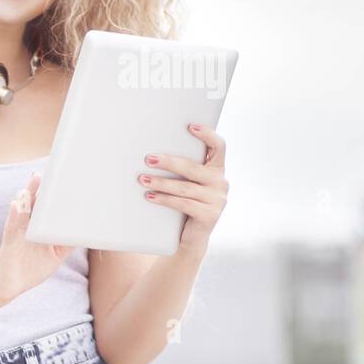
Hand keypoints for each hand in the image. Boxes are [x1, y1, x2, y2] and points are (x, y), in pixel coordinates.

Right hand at [0, 171, 74, 303]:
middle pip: (34, 202)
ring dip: (27, 194)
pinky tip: (16, 205)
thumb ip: (68, 242)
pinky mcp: (9, 241)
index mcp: (38, 227)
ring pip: (22, 209)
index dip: (53, 192)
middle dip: (40, 187)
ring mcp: (17, 231)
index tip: (63, 177)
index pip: (46, 206)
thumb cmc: (33, 269)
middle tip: (47, 170)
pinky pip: (11, 226)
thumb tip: (86, 231)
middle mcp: (27, 225)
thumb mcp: (56, 255)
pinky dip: (14, 215)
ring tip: (33, 180)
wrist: (10, 286)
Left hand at [138, 123, 228, 256]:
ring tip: (142, 179)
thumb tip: (151, 154)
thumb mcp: (184, 183)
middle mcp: (221, 182)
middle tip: (148, 159)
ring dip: (161, 182)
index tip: (190, 126)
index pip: (218, 146)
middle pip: (193, 168)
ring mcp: (218, 200)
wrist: (189, 237)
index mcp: (216, 169)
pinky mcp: (210, 215)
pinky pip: (184, 204)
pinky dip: (165, 199)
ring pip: (185, 187)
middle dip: (169, 162)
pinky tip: (150, 196)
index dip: (207, 134)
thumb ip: (180, 169)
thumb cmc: (182, 203)